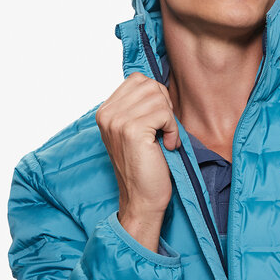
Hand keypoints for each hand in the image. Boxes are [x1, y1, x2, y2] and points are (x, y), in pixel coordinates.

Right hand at [95, 72, 180, 245]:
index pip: (137, 79)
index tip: (158, 121)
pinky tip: (168, 146)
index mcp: (105, 111)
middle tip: (164, 129)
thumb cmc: (145, 166)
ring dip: (169, 119)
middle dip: (164, 105)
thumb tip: (159, 84)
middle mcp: (107, 114)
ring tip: (165, 139)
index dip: (156, 96)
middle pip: (149, 85)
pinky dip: (173, 130)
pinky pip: (164, 113)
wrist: (142, 199)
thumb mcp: (136, 131)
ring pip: (158, 97)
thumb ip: (139, 107)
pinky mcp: (132, 131)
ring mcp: (117, 121)